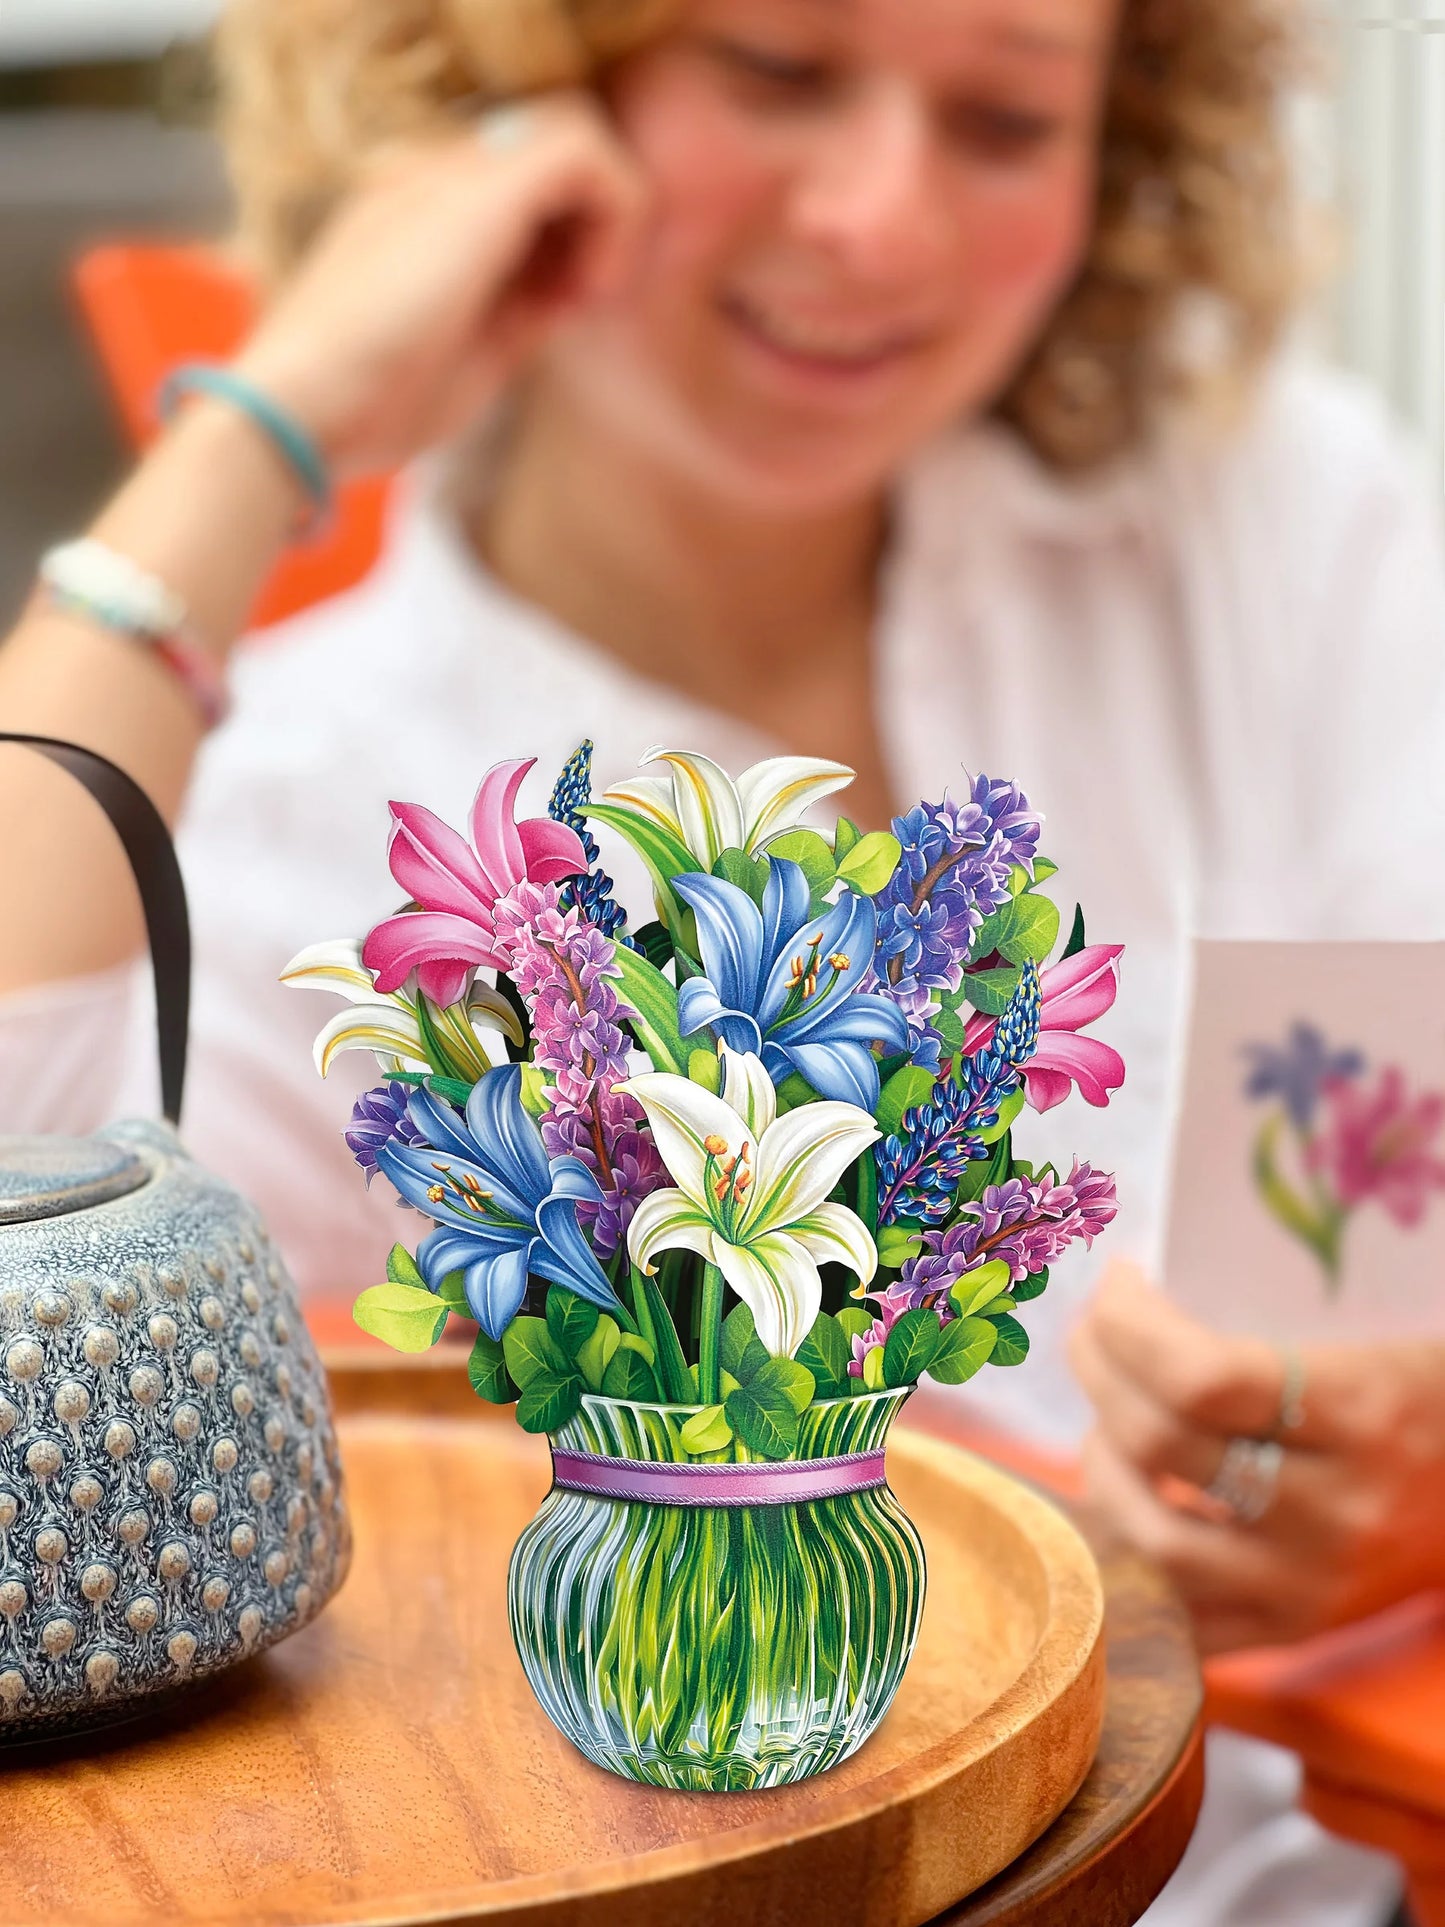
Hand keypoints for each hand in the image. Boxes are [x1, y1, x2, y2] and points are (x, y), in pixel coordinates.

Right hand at [233, 94, 647, 476]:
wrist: (304, 407)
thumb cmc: (372, 404)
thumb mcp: (470, 356)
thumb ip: (519, 314)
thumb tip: (569, 292)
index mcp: (419, 211)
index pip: (520, 188)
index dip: (567, 242)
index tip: (564, 311)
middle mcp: (434, 177)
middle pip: (548, 153)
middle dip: (594, 219)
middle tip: (587, 296)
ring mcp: (450, 173)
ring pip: (573, 134)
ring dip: (610, 213)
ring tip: (590, 290)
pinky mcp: (478, 190)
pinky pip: (584, 153)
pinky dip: (616, 214)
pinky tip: (589, 285)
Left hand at [1069, 1262, 1444, 1654]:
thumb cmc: (1428, 1391)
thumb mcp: (1374, 1336)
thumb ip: (1273, 1317)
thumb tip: (1145, 1284)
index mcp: (1361, 1411)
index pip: (1203, 1377)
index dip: (1130, 1325)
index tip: (1117, 1283)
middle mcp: (1335, 1508)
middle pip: (1161, 1445)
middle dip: (1097, 1375)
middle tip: (1091, 1336)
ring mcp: (1311, 1583)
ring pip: (1153, 1538)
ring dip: (1100, 1468)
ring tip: (1104, 1424)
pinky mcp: (1295, 1631)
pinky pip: (1178, 1614)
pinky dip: (1130, 1557)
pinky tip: (1126, 1500)